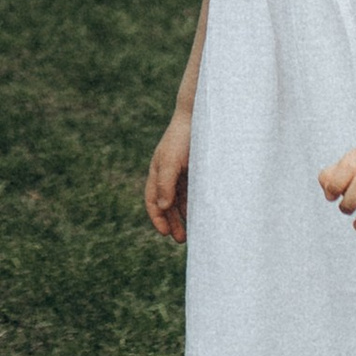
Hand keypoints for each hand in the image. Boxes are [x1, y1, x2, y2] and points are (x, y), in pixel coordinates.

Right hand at [143, 117, 190, 243]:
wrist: (200, 116)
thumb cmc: (183, 137)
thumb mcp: (171, 161)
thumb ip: (165, 184)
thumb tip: (162, 207)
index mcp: (157, 171)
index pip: (152, 200)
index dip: (157, 218)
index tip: (165, 233)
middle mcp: (168, 174)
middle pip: (167, 204)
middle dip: (172, 222)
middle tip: (181, 239)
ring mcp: (182, 172)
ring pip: (181, 200)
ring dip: (185, 216)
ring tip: (194, 231)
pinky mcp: (196, 170)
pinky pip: (194, 192)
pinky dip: (196, 204)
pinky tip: (203, 213)